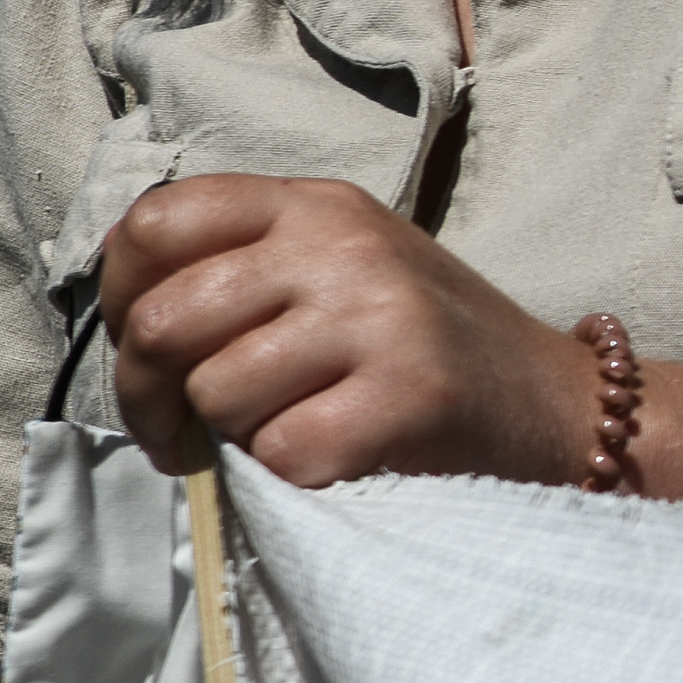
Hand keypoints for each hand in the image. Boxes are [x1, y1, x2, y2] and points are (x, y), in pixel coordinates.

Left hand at [98, 175, 605, 488]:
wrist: (562, 406)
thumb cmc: (429, 350)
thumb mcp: (344, 271)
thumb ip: (248, 269)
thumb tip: (126, 319)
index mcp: (318, 206)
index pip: (156, 223)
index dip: (121, 296)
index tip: (145, 347)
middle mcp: (346, 247)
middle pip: (165, 321)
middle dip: (149, 397)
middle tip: (178, 433)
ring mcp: (381, 317)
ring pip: (216, 393)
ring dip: (233, 439)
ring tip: (282, 437)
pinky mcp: (408, 396)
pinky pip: (281, 451)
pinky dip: (292, 476)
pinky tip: (336, 460)